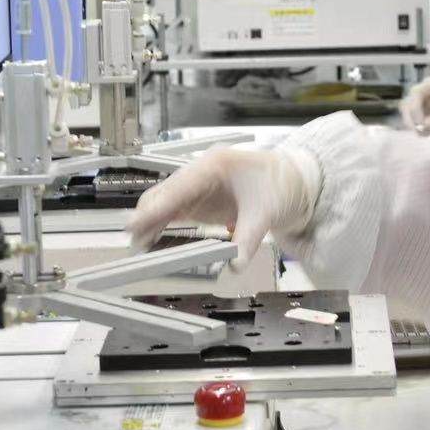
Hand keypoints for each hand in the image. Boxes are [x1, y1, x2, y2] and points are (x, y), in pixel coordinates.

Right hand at [126, 146, 318, 270]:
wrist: (296, 181)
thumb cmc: (283, 183)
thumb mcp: (267, 212)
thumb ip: (248, 239)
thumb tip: (234, 263)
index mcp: (214, 165)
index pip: (177, 187)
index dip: (154, 207)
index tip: (135, 224)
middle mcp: (200, 173)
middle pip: (163, 195)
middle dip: (146, 219)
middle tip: (134, 244)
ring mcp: (198, 187)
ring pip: (164, 205)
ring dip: (151, 225)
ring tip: (139, 249)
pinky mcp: (200, 202)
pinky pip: (174, 215)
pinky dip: (162, 228)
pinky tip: (154, 243)